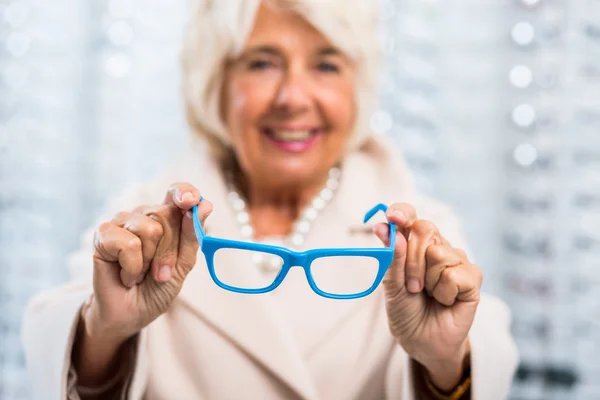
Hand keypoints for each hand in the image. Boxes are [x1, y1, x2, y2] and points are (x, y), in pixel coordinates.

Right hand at [86, 182, 212, 343]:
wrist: (131, 314)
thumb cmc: (157, 288)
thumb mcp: (183, 264)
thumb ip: (193, 235)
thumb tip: (205, 205)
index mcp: (167, 218)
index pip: (177, 191)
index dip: (184, 192)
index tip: (191, 200)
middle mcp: (144, 214)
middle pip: (167, 215)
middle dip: (169, 251)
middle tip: (160, 273)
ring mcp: (122, 221)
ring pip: (149, 229)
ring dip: (150, 261)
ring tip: (140, 273)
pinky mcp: (103, 234)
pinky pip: (128, 243)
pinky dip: (132, 267)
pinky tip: (126, 275)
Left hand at [373, 203, 481, 390]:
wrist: (422, 342)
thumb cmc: (406, 311)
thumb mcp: (391, 285)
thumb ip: (390, 257)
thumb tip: (385, 227)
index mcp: (413, 243)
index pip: (409, 215)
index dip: (402, 211)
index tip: (394, 217)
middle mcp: (436, 246)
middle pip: (424, 229)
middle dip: (411, 260)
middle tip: (412, 286)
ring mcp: (456, 259)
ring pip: (438, 252)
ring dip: (426, 280)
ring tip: (428, 294)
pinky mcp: (472, 277)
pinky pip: (454, 274)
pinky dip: (444, 292)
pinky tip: (446, 301)